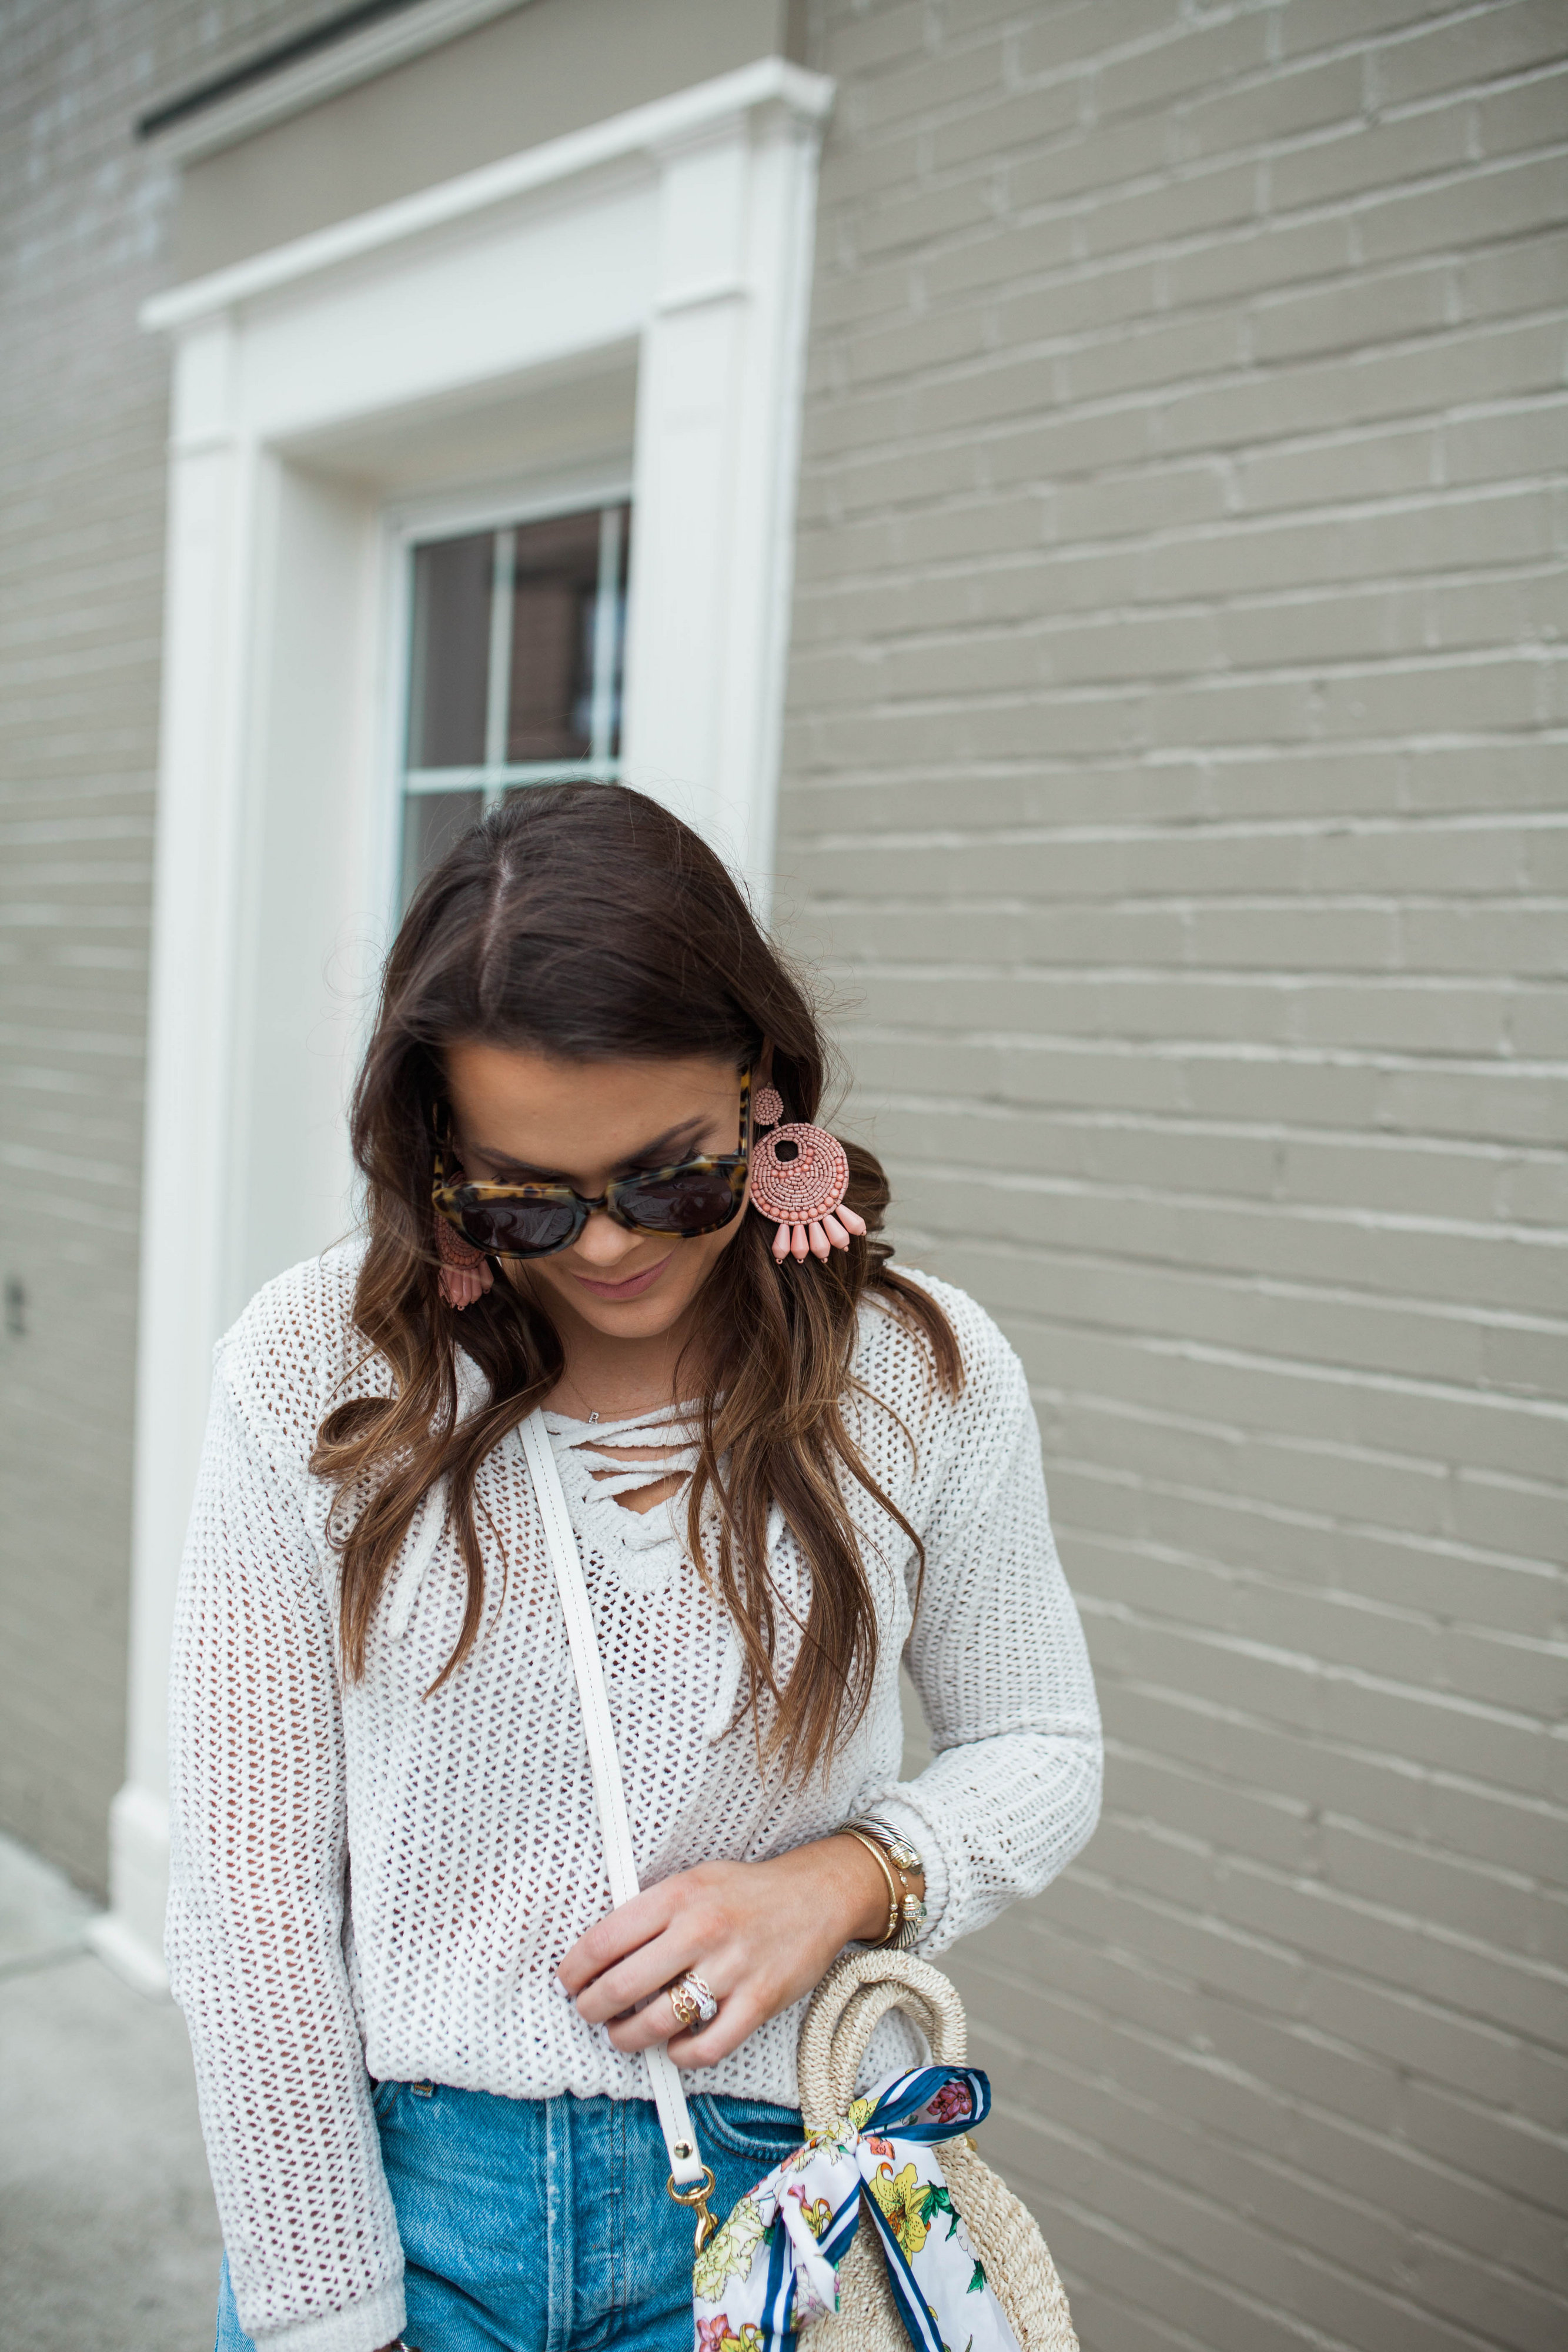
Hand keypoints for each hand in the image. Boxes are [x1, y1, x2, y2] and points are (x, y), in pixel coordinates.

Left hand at [557, 1836, 906, 2067]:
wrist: (816, 1895)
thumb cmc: (744, 1892)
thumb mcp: (693, 1881)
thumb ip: (651, 1913)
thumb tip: (599, 1955)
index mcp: (678, 1895)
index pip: (604, 1940)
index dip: (574, 1970)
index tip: (568, 1983)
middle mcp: (701, 1930)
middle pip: (621, 1987)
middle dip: (592, 2010)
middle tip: (589, 2013)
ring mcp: (732, 1968)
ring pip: (658, 2023)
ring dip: (628, 2038)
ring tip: (624, 2035)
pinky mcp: (759, 2001)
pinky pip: (706, 2047)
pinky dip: (681, 2056)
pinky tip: (674, 2047)